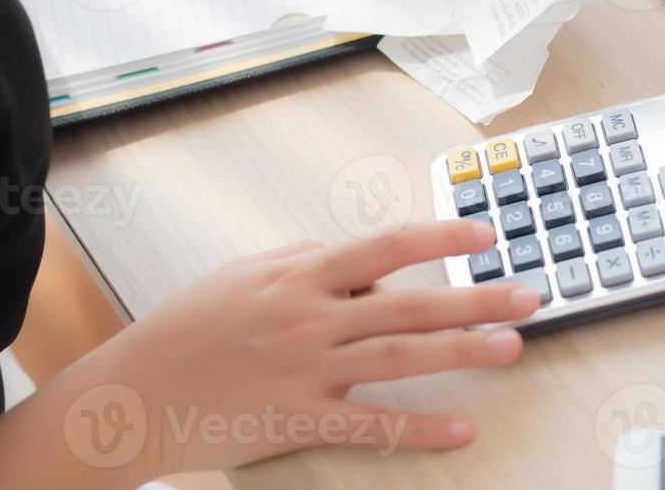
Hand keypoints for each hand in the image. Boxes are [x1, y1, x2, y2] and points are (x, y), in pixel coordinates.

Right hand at [101, 220, 539, 476]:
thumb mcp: (245, 274)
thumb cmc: (187, 328)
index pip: (386, 246)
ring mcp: (307, 370)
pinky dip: (419, 429)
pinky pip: (371, 425)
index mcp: (298, 274)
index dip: (441, 238)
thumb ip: (305, 262)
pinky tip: (461, 429)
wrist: (134, 393)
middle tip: (530, 296)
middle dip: (476, 299)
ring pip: (402, 357)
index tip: (486, 235)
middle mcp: (310, 316)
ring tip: (512, 347)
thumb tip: (361, 262)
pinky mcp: (299, 419)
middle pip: (411, 303)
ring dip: (464, 352)